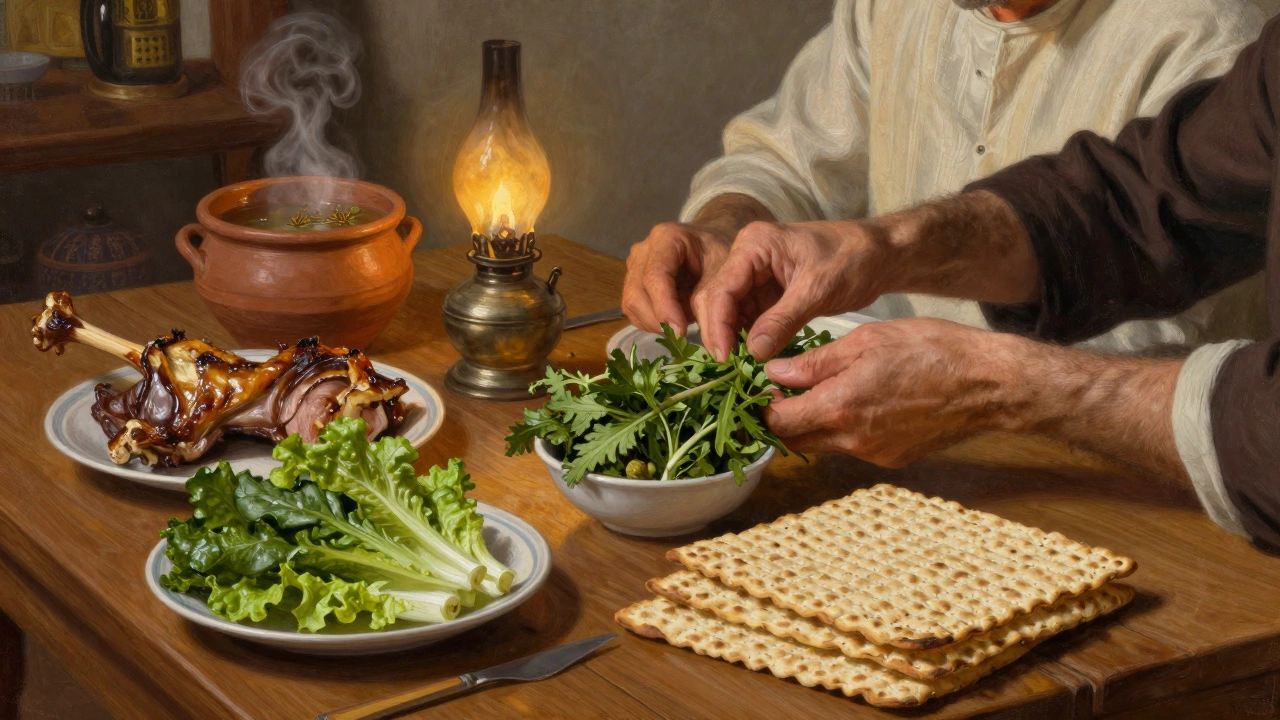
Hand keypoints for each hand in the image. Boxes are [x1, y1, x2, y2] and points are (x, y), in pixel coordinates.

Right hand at [623, 193, 773, 335]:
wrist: (714, 244)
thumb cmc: (722, 254)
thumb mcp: (724, 272)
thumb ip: (709, 300)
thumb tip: (701, 337)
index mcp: (667, 238)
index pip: (655, 276)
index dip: (665, 307)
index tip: (681, 333)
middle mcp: (644, 250)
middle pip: (637, 293)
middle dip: (658, 320)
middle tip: (684, 336)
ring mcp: (634, 265)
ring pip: (631, 304)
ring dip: (654, 323)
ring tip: (683, 323)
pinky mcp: (633, 281)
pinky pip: (633, 310)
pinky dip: (652, 322)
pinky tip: (674, 320)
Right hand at [693, 220, 890, 360]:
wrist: (882, 254)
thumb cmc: (855, 259)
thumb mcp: (818, 290)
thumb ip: (783, 320)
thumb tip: (753, 352)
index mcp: (755, 244)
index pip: (722, 288)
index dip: (718, 324)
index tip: (722, 357)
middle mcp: (748, 256)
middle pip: (717, 299)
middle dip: (719, 332)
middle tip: (727, 368)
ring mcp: (756, 275)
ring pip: (729, 311)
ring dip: (732, 338)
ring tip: (737, 368)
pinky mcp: (768, 292)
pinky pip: (749, 317)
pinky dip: (748, 338)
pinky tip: (751, 359)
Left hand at [761, 319, 1025, 466]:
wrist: (988, 384)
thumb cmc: (930, 350)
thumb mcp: (866, 341)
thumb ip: (815, 363)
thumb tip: (774, 372)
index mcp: (840, 407)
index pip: (778, 423)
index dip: (764, 406)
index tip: (763, 387)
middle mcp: (853, 440)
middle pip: (797, 440)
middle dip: (785, 418)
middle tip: (786, 389)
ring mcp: (874, 454)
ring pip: (826, 444)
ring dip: (816, 422)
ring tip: (826, 389)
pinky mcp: (894, 459)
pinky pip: (855, 447)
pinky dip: (847, 428)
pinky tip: (863, 400)